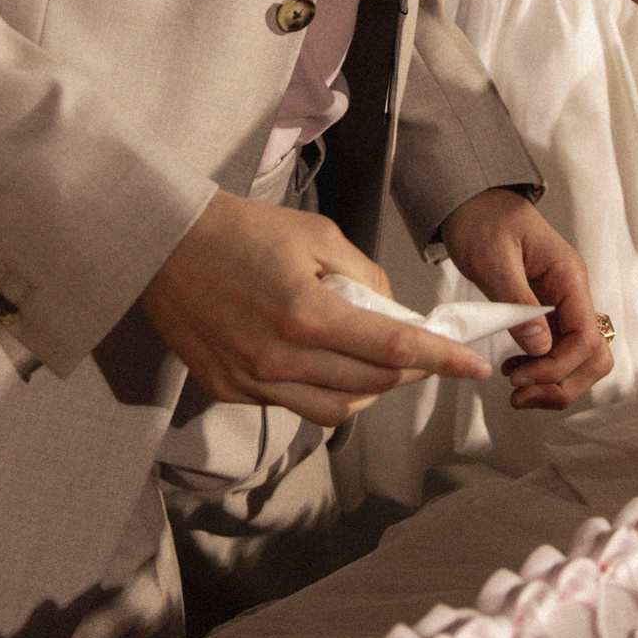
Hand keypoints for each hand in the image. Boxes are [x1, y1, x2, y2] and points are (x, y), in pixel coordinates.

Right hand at [141, 189, 491, 429]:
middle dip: (411, 371)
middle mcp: (280, 358)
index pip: (393, 347)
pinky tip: (327, 362)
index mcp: (306, 313)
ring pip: (337, 409)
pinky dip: (325, 390)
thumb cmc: (240, 229)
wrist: (163, 244)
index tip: (473, 367)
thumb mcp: (316, 233)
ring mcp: (252, 381)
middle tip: (428, 354)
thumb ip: (364, 274)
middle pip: (371, 383)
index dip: (441, 360)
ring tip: (379, 362)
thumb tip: (394, 309)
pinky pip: (296, 406)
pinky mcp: (230, 390)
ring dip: (370, 389)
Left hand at [437, 187, 613, 410]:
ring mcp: (562, 304)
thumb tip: (540, 347)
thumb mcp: (494, 258)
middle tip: (521, 394)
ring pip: (581, 359)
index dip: (558, 366)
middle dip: (562, 382)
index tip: (521, 376)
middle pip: (594, 355)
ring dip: (555, 382)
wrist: (472, 202)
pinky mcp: (546, 312)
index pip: (585, 336)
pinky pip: (559, 350)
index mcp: (568, 276)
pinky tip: (516, 371)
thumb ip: (517, 302)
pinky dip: (544, 370)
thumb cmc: (483, 220)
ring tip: (517, 390)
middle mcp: (573, 292)